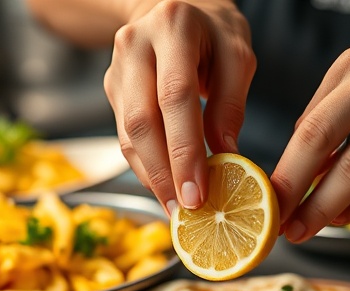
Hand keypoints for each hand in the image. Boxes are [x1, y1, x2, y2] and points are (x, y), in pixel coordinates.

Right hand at [103, 0, 255, 214]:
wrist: (171, 7)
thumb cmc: (210, 32)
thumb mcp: (237, 55)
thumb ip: (231, 104)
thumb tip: (227, 158)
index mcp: (172, 29)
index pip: (175, 97)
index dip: (185, 149)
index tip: (198, 192)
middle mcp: (134, 47)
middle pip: (141, 121)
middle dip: (164, 173)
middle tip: (186, 211)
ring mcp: (117, 70)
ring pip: (128, 135)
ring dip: (152, 177)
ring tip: (178, 209)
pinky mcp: (112, 91)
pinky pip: (126, 137)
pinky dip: (147, 168)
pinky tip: (166, 189)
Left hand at [271, 37, 349, 242]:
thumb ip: (324, 117)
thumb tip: (291, 167)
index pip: (312, 128)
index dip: (286, 171)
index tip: (268, 200)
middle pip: (334, 155)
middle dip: (303, 198)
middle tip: (285, 226)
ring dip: (330, 210)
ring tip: (310, 226)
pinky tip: (346, 216)